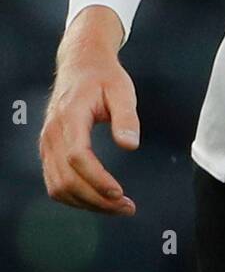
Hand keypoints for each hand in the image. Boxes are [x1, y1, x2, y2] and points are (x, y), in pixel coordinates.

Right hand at [39, 6, 138, 214]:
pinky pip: (55, 183)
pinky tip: (98, 199)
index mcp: (70, 116)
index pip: (77, 156)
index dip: (97, 179)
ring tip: (117, 207)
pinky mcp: (48, 151)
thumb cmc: (104, 77)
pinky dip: (75, 197)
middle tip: (127, 207)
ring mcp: (47, 144)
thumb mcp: (122, 89)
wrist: (80, 64)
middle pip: (66, 179)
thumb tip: (130, 146)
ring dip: (87, 203)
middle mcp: (52, 133)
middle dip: (97, 199)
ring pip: (58, 187)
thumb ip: (126, 116)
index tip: (119, 192)